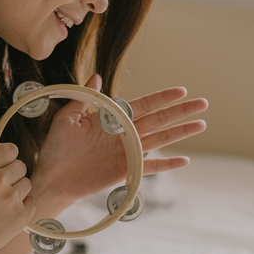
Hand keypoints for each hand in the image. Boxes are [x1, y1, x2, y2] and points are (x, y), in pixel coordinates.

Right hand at [0, 142, 33, 253]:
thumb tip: (9, 152)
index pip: (10, 149)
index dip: (7, 158)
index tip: (3, 166)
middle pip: (21, 165)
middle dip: (13, 176)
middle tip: (0, 189)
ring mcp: (11, 198)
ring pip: (27, 183)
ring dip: (18, 191)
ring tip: (2, 203)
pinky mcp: (21, 215)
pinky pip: (32, 201)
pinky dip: (23, 207)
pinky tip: (8, 214)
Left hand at [29, 74, 206, 207]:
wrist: (50, 178)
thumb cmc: (56, 149)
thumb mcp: (66, 119)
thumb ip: (84, 98)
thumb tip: (96, 76)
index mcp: (111, 119)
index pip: (143, 105)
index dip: (162, 98)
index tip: (182, 91)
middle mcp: (123, 134)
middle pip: (158, 120)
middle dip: (181, 112)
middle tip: (203, 103)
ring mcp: (126, 153)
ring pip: (159, 139)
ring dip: (180, 132)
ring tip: (201, 125)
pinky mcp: (125, 171)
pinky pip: (149, 167)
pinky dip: (166, 164)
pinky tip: (184, 160)